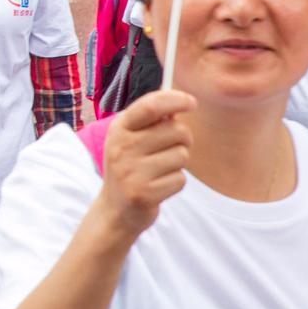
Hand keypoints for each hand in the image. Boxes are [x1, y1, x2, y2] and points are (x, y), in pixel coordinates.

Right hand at [96, 90, 195, 236]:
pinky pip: (180, 179)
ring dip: (178, 163)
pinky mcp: (143, 193)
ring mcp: (131, 171)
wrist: (116, 209)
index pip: (150, 106)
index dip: (175, 99)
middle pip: (176, 130)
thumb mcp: (131, 138)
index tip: (191, 102)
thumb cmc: (130, 166)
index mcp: (119, 129)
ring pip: (182, 155)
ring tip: (160, 169)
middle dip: (183, 138)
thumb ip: (152, 120)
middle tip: (171, 148)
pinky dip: (175, 183)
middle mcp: (121, 147)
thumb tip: (181, 101)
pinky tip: (159, 185)